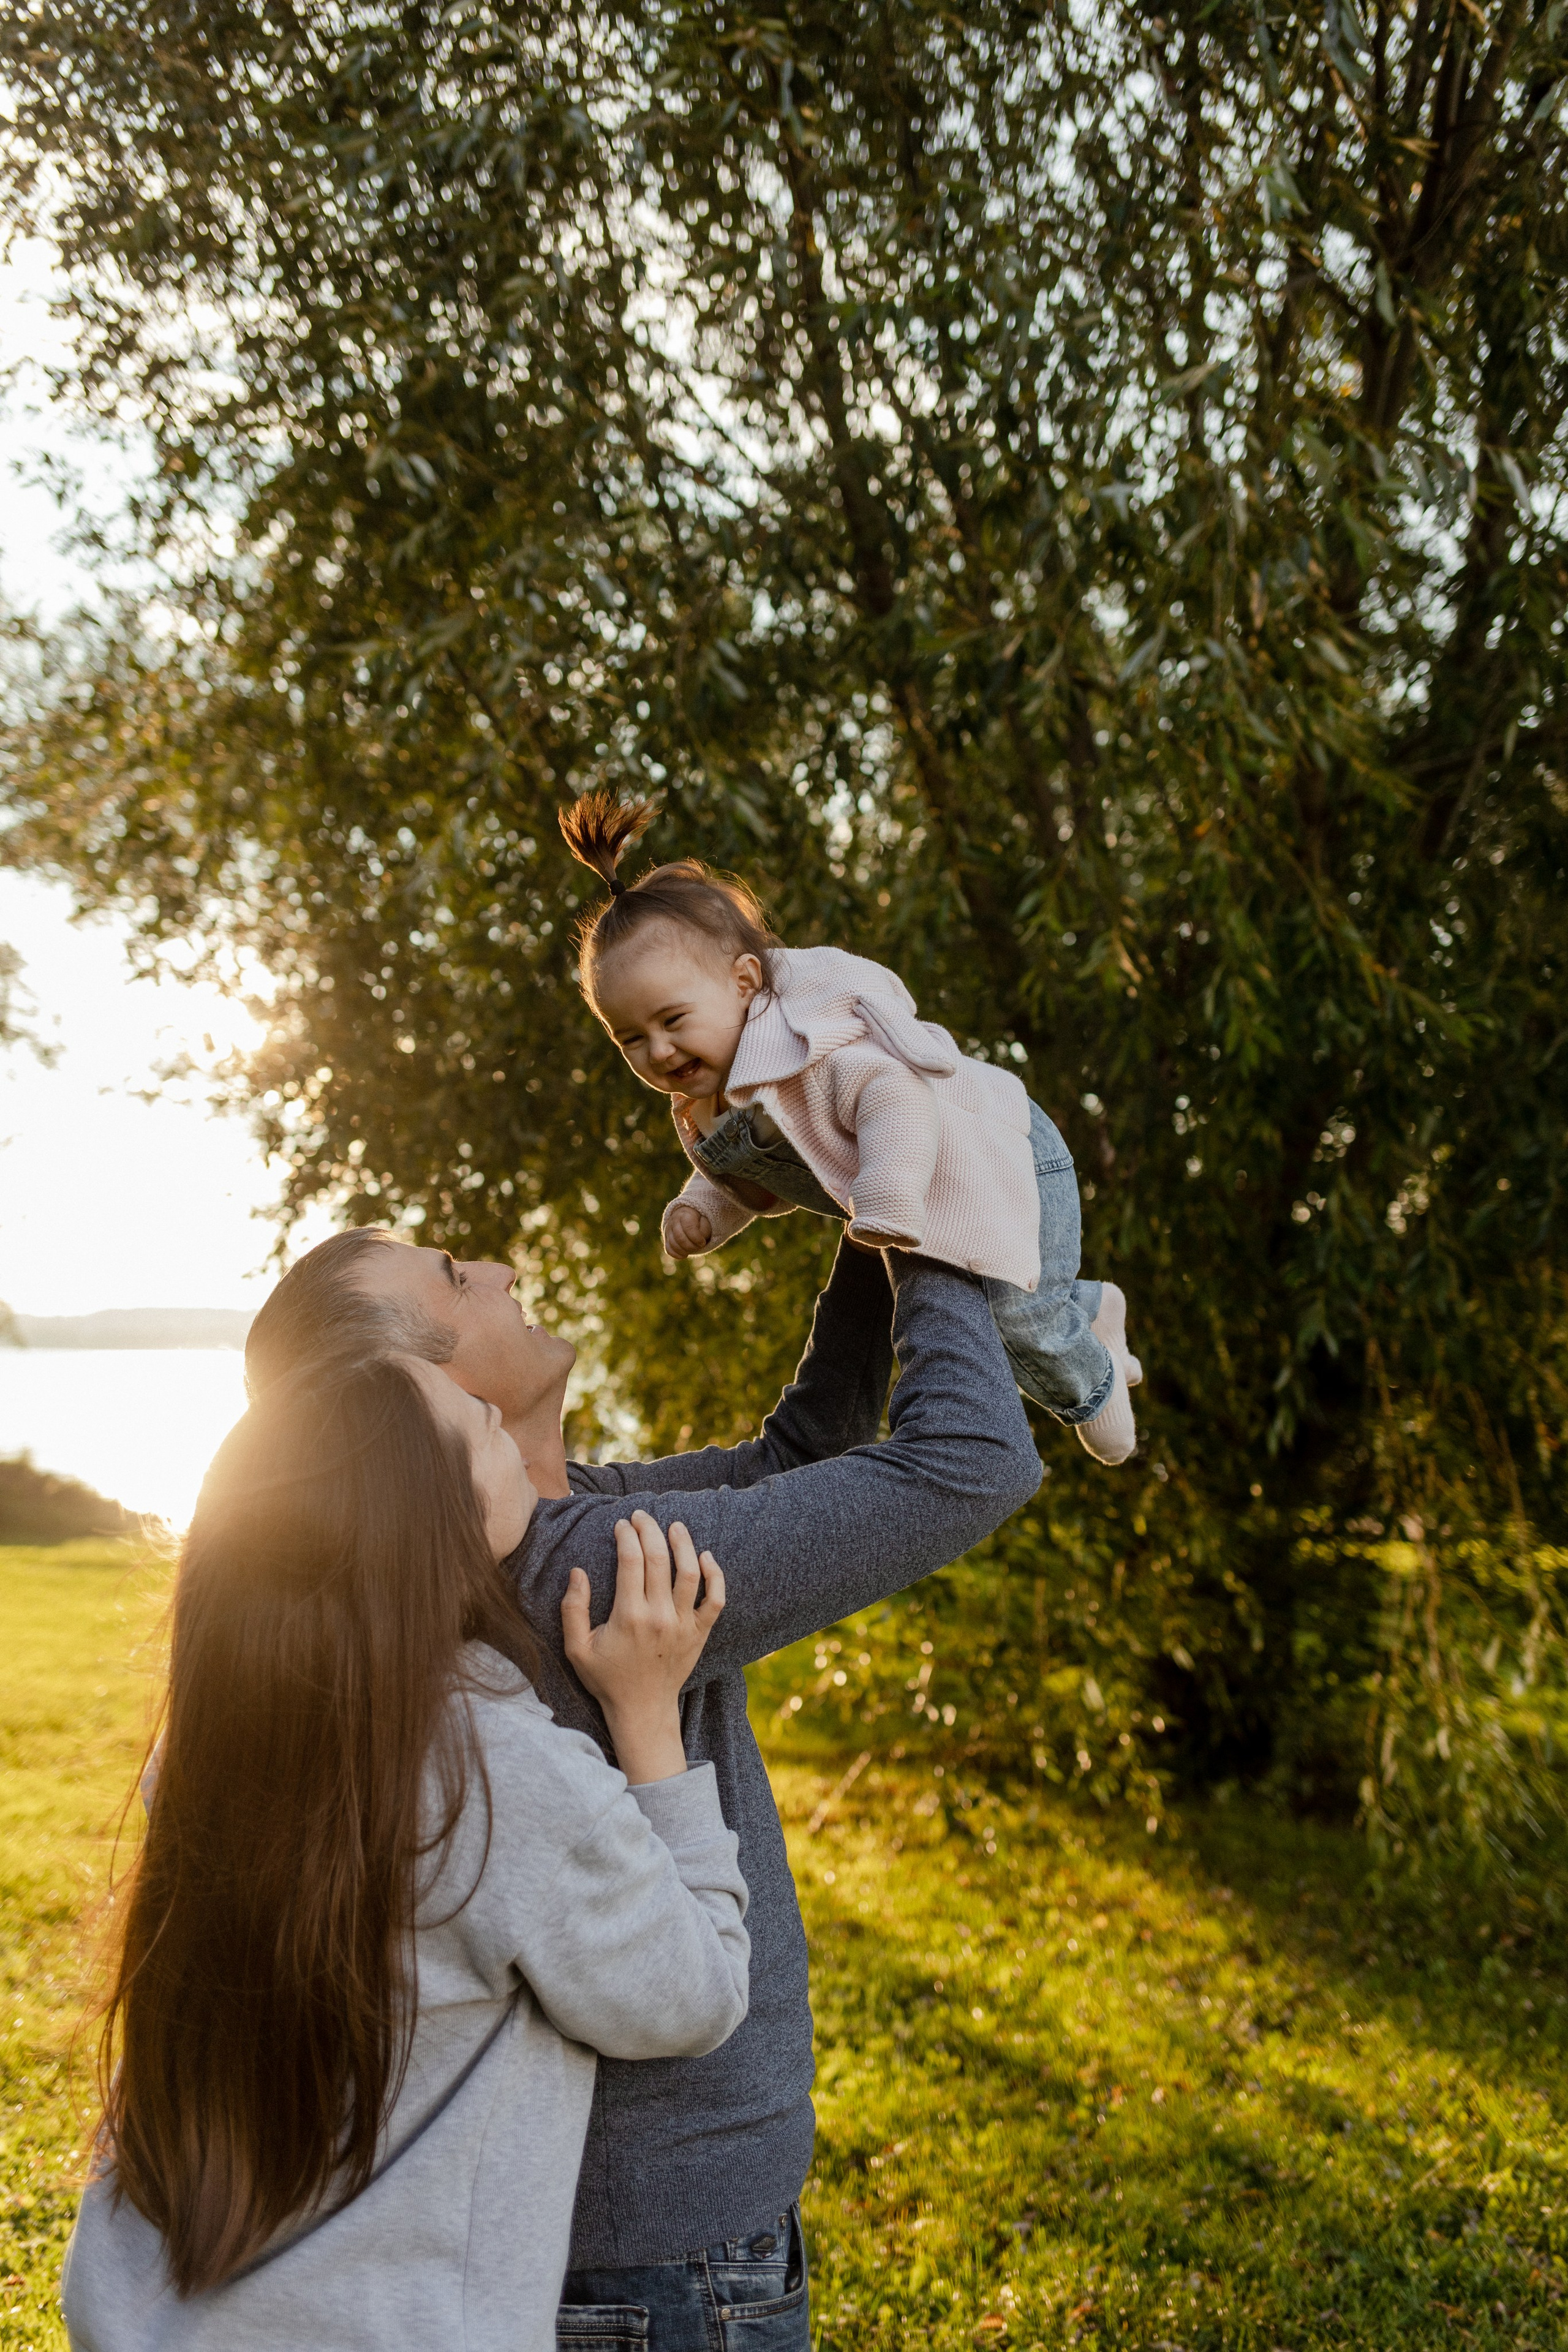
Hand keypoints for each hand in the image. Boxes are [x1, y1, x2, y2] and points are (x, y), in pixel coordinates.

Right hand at [560, 1513, 725, 1782]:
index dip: (626, 1536)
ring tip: (675, 1526)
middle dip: (650, 1530)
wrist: (642, 1710)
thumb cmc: (607, 1679)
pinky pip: (715, 1600)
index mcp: (628, 1616)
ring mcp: (683, 1625)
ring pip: (690, 1573)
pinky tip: (705, 1557)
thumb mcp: (576, 1649)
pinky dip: (715, 1576)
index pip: (631, 1561)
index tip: (621, 1525)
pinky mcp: (700, 1633)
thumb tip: (577, 1572)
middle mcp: (659, 1617)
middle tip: (642, 1516)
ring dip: (683, 1544)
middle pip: (659, 1559)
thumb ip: (572, 1609)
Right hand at [665, 1203, 712, 1257]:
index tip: (703, 1242)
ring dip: (686, 1251)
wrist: (687, 1218)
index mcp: (684, 1214)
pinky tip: (685, 1255)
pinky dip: (677, 1255)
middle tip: (699, 1246)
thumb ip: (704, 1229)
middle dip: (692, 1246)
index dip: (697, 1238)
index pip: (688, 1228)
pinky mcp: (666, 1239)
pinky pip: (669, 1250)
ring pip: (674, 1245)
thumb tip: (698, 1241)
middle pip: (680, 1238)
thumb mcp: (705, 1222)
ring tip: (693, 1249)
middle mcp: (674, 1221)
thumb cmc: (699, 1221)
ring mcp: (668, 1230)